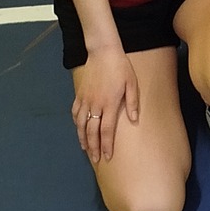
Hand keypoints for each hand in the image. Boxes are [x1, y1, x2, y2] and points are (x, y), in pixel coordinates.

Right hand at [72, 44, 138, 165]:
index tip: (107, 157)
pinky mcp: (79, 94)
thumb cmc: (120, 67)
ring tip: (86, 149)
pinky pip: (75, 113)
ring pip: (81, 124)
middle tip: (96, 159)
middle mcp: (95, 105)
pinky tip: (79, 129)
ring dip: (83, 138)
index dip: (106, 145)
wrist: (103, 52)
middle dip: (94, 147)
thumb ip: (132, 102)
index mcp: (109, 103)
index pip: (106, 130)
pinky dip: (76, 124)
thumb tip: (134, 120)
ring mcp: (85, 100)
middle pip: (92, 131)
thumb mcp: (132, 83)